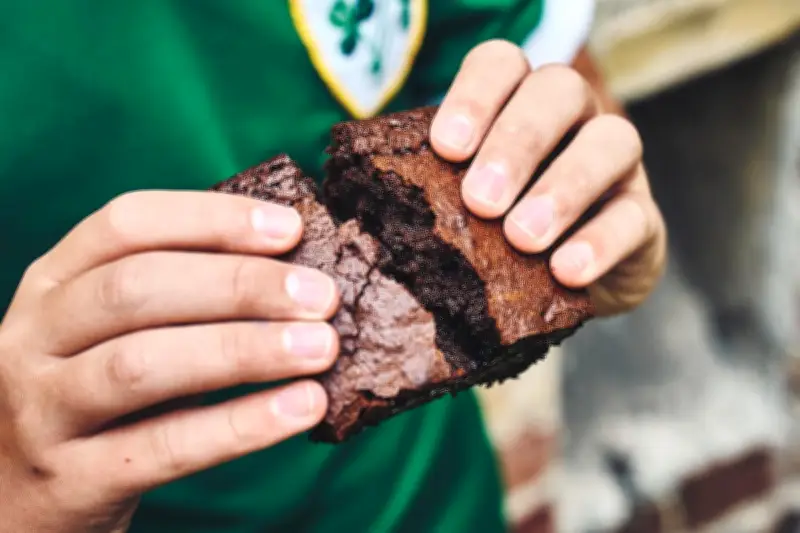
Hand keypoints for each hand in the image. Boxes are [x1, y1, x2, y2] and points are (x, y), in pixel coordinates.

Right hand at [0, 191, 338, 531]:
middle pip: (137, 289)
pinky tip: (301, 407)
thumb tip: (293, 268)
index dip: (212, 219)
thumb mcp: (107, 330)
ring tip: (321, 347)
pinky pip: (164, 447)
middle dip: (240, 285)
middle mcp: (33, 337)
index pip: (126, 224)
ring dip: (245, 349)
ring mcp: (42, 411)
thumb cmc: (90, 393)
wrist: (14, 497)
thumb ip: (177, 294)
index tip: (291, 230)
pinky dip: (240, 425)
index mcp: (52, 283)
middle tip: (322, 295)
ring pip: (144, 365)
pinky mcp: (70, 480)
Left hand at [430, 40, 666, 315]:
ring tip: (522, 237)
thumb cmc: (487, 239)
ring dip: (562, 187)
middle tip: (481, 201)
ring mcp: (615, 166)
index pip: (501, 65)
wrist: (553, 292)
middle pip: (559, 91)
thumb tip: (365, 211)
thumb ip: (426, 195)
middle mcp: (571, 120)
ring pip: (613, 140)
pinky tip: (566, 271)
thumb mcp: (454, 210)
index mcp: (516, 103)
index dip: (474, 97)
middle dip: (517, 142)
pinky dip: (600, 242)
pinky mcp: (643, 220)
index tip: (445, 150)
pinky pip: (635, 217)